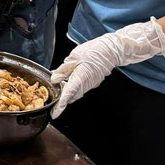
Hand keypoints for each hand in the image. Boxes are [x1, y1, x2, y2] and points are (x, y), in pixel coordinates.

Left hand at [50, 18, 164, 117]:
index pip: (68, 95)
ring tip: (59, 85)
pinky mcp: (93, 82)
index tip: (55, 114)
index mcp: (80, 78)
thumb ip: (63, 69)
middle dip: (62, 98)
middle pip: (71, 96)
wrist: (111, 50)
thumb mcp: (74, 57)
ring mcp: (91, 84)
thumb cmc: (94, 51)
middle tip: (53, 95)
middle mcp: (86, 85)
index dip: (60, 106)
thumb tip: (54, 79)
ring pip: (76, 93)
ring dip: (67, 92)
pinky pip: (81, 88)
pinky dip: (73, 87)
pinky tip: (68, 79)